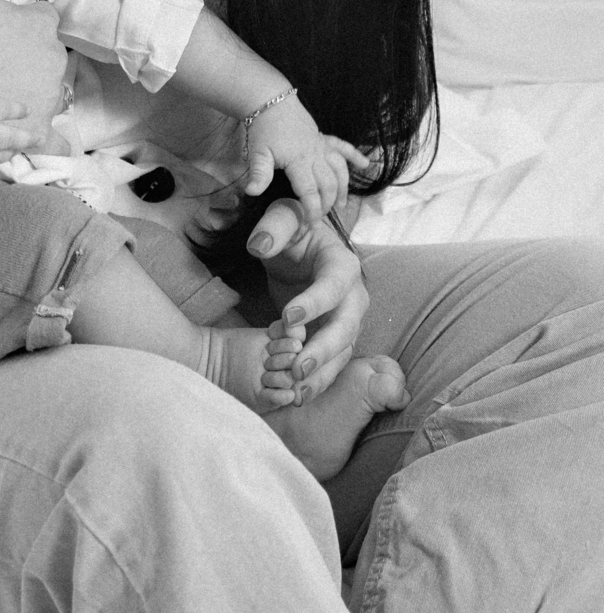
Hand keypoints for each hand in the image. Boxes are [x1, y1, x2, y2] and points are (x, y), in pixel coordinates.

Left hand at [244, 97, 371, 224]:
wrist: (270, 102)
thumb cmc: (263, 129)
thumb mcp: (257, 153)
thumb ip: (258, 174)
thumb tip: (251, 192)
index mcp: (299, 161)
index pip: (310, 192)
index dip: (312, 211)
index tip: (310, 226)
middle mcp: (315, 155)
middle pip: (328, 184)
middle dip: (327, 204)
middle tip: (321, 218)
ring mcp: (322, 146)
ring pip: (340, 170)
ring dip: (343, 187)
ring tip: (341, 204)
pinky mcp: (324, 138)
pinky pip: (344, 147)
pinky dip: (355, 156)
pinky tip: (366, 165)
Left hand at [246, 199, 368, 399]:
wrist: (305, 247)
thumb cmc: (294, 230)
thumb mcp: (284, 217)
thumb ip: (273, 227)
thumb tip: (259, 245)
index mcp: (343, 264)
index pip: (333, 286)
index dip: (314, 302)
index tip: (287, 318)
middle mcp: (353, 295)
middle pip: (346, 326)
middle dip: (323, 349)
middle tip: (297, 367)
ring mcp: (348, 319)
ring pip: (343, 352)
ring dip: (322, 373)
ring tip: (297, 392)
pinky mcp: (336, 338)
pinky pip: (333, 362)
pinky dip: (318, 380)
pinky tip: (298, 395)